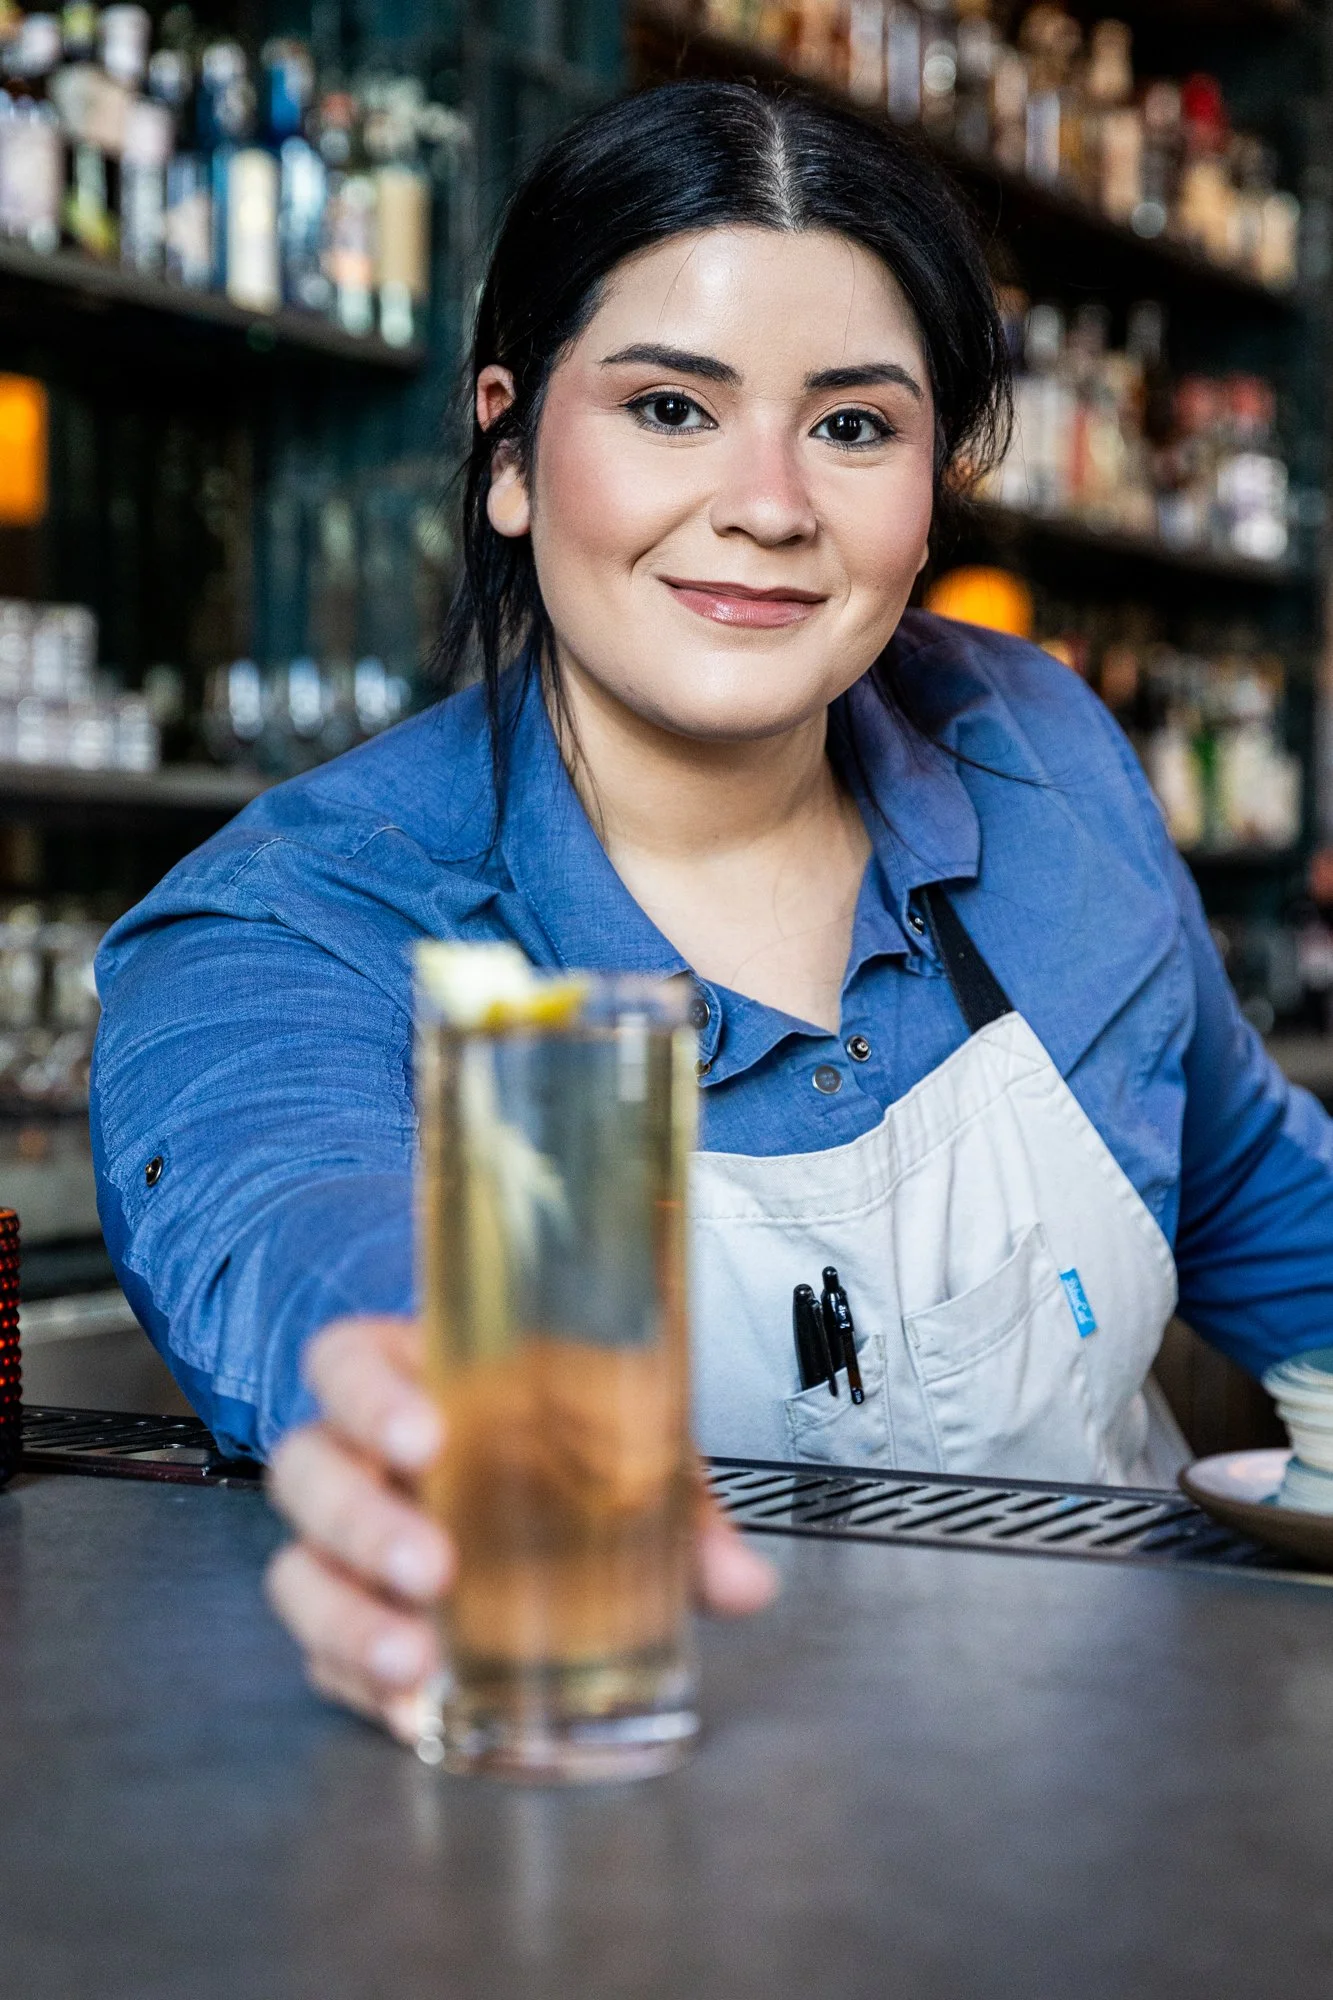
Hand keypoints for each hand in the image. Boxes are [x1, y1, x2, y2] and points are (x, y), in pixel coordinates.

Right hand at [265, 1314, 778, 1742]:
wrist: (549, 1498)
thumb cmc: (566, 1448)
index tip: (426, 1437)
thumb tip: (743, 1584)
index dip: (368, 1394)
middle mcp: (361, 1456)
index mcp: (415, 1378)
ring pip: (298, 1570)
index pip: (346, 1361)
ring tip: (415, 1659)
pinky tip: (413, 1708)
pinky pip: (323, 1655)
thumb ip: (681, 1506)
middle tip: (431, 1566)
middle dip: (360, 1520)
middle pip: (307, 1470)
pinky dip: (362, 1686)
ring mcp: (343, 1545)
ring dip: (347, 1618)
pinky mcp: (346, 1622)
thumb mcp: (629, 1451)